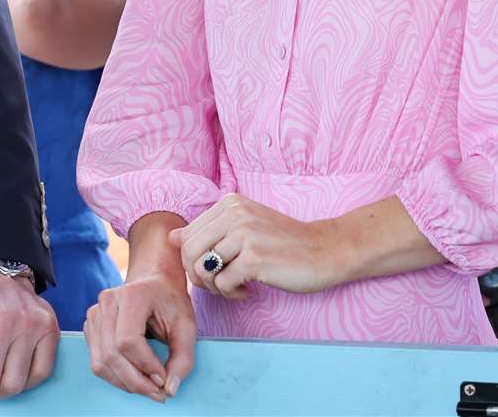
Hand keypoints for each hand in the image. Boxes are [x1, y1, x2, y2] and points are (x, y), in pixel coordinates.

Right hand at [83, 264, 196, 401]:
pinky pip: (97, 361)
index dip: (145, 366)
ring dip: (125, 383)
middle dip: (136, 382)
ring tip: (148, 388)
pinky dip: (116, 377)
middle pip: (112, 355)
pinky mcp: (91, 326)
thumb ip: (183, 357)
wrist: (154, 281)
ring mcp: (95, 313)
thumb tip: (170, 389)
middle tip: (158, 393)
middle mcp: (107, 302)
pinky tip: (135, 377)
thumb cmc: (170, 301)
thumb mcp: (187, 325)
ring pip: (100, 362)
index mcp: (131, 295)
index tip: (164, 379)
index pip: (128, 341)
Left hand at [175, 193, 337, 299]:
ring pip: (202, 270)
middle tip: (220, 285)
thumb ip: (208, 230)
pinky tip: (248, 291)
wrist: (326, 250)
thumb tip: (171, 237)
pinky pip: (222, 284)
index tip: (215, 270)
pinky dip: (231, 294)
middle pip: (188, 253)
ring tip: (234, 287)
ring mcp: (244, 235)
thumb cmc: (284, 242)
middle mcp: (234, 214)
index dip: (193, 261)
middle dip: (198, 277)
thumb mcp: (244, 227)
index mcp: (228, 203)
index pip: (186, 236)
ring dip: (215, 288)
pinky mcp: (255, 258)